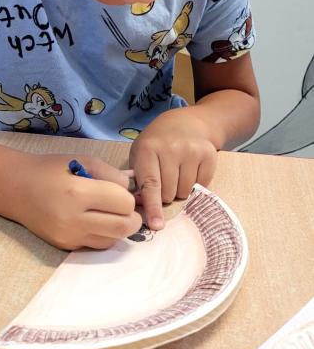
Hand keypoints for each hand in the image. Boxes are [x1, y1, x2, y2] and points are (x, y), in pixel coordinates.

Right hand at [17, 153, 141, 250]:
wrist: (16, 188)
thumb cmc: (50, 170)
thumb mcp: (83, 160)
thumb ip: (112, 174)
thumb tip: (132, 190)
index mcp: (77, 193)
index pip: (123, 203)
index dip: (127, 196)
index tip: (119, 190)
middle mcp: (73, 219)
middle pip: (123, 227)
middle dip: (132, 216)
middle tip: (125, 207)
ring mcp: (68, 236)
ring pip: (112, 240)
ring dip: (119, 228)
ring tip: (111, 214)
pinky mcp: (65, 246)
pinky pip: (96, 245)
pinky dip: (104, 235)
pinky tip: (96, 221)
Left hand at [129, 108, 216, 229]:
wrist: (186, 123)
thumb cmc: (157, 143)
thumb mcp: (140, 155)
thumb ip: (138, 179)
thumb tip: (141, 206)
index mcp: (148, 149)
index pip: (151, 185)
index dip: (153, 207)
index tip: (156, 225)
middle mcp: (171, 148)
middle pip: (169, 193)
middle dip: (165, 194)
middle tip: (165, 178)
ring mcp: (192, 150)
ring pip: (185, 192)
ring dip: (180, 190)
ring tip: (177, 172)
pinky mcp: (209, 154)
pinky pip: (202, 185)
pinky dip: (195, 183)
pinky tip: (190, 168)